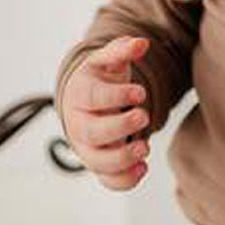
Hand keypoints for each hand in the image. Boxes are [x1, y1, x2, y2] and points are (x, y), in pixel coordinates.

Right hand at [60, 35, 152, 190]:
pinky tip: (143, 169)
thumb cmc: (101, 78)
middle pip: (93, 132)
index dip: (115, 96)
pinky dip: (123, 181)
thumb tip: (142, 44)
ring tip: (145, 148)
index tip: (140, 92)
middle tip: (143, 116)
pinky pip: (106, 180)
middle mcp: (79, 124)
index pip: (93, 98)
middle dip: (119, 127)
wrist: (87, 102)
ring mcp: (87, 147)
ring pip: (97, 161)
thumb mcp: (108, 60)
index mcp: (80, 94)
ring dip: (121, 159)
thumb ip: (123, 49)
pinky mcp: (99, 164)